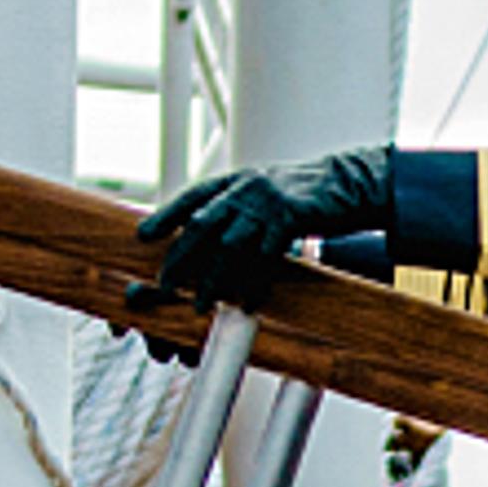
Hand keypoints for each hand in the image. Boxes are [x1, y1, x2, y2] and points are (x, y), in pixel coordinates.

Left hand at [132, 147, 388, 299]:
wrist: (346, 183)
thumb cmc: (296, 197)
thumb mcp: (258, 195)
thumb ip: (231, 211)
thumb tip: (197, 236)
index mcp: (232, 181)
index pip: (191, 198)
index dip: (165, 216)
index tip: (142, 235)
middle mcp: (244, 188)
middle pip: (202, 225)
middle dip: (180, 257)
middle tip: (163, 285)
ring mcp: (267, 202)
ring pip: (230, 245)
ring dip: (213, 278)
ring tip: (200, 304)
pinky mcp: (292, 217)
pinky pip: (267, 257)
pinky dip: (255, 283)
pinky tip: (247, 304)